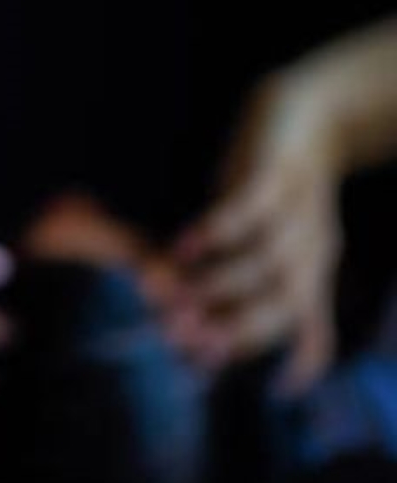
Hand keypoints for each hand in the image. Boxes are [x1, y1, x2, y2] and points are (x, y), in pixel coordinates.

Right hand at [170, 74, 341, 392]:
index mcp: (313, 267)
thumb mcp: (270, 237)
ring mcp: (295, 209)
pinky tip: (181, 244)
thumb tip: (196, 317)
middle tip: (180, 338)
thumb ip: (246, 279)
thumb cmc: (277, 184)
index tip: (222, 372)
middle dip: (233, 327)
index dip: (277, 358)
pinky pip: (246, 209)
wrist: (308, 111)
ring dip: (216, 284)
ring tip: (171, 296)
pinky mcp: (273, 171)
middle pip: (283, 302)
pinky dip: (215, 231)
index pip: (303, 324)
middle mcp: (312, 246)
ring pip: (264, 262)